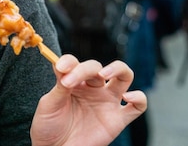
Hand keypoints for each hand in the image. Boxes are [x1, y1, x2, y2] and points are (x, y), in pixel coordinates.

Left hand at [30, 55, 146, 145]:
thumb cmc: (49, 125)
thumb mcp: (49, 104)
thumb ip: (59, 87)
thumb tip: (64, 68)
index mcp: (72, 81)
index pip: (74, 62)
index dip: (68, 62)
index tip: (60, 69)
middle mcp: (91, 88)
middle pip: (96, 67)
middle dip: (84, 69)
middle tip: (70, 80)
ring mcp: (107, 101)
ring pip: (124, 76)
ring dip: (117, 69)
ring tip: (104, 74)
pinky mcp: (118, 118)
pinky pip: (138, 106)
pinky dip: (139, 98)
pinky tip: (127, 97)